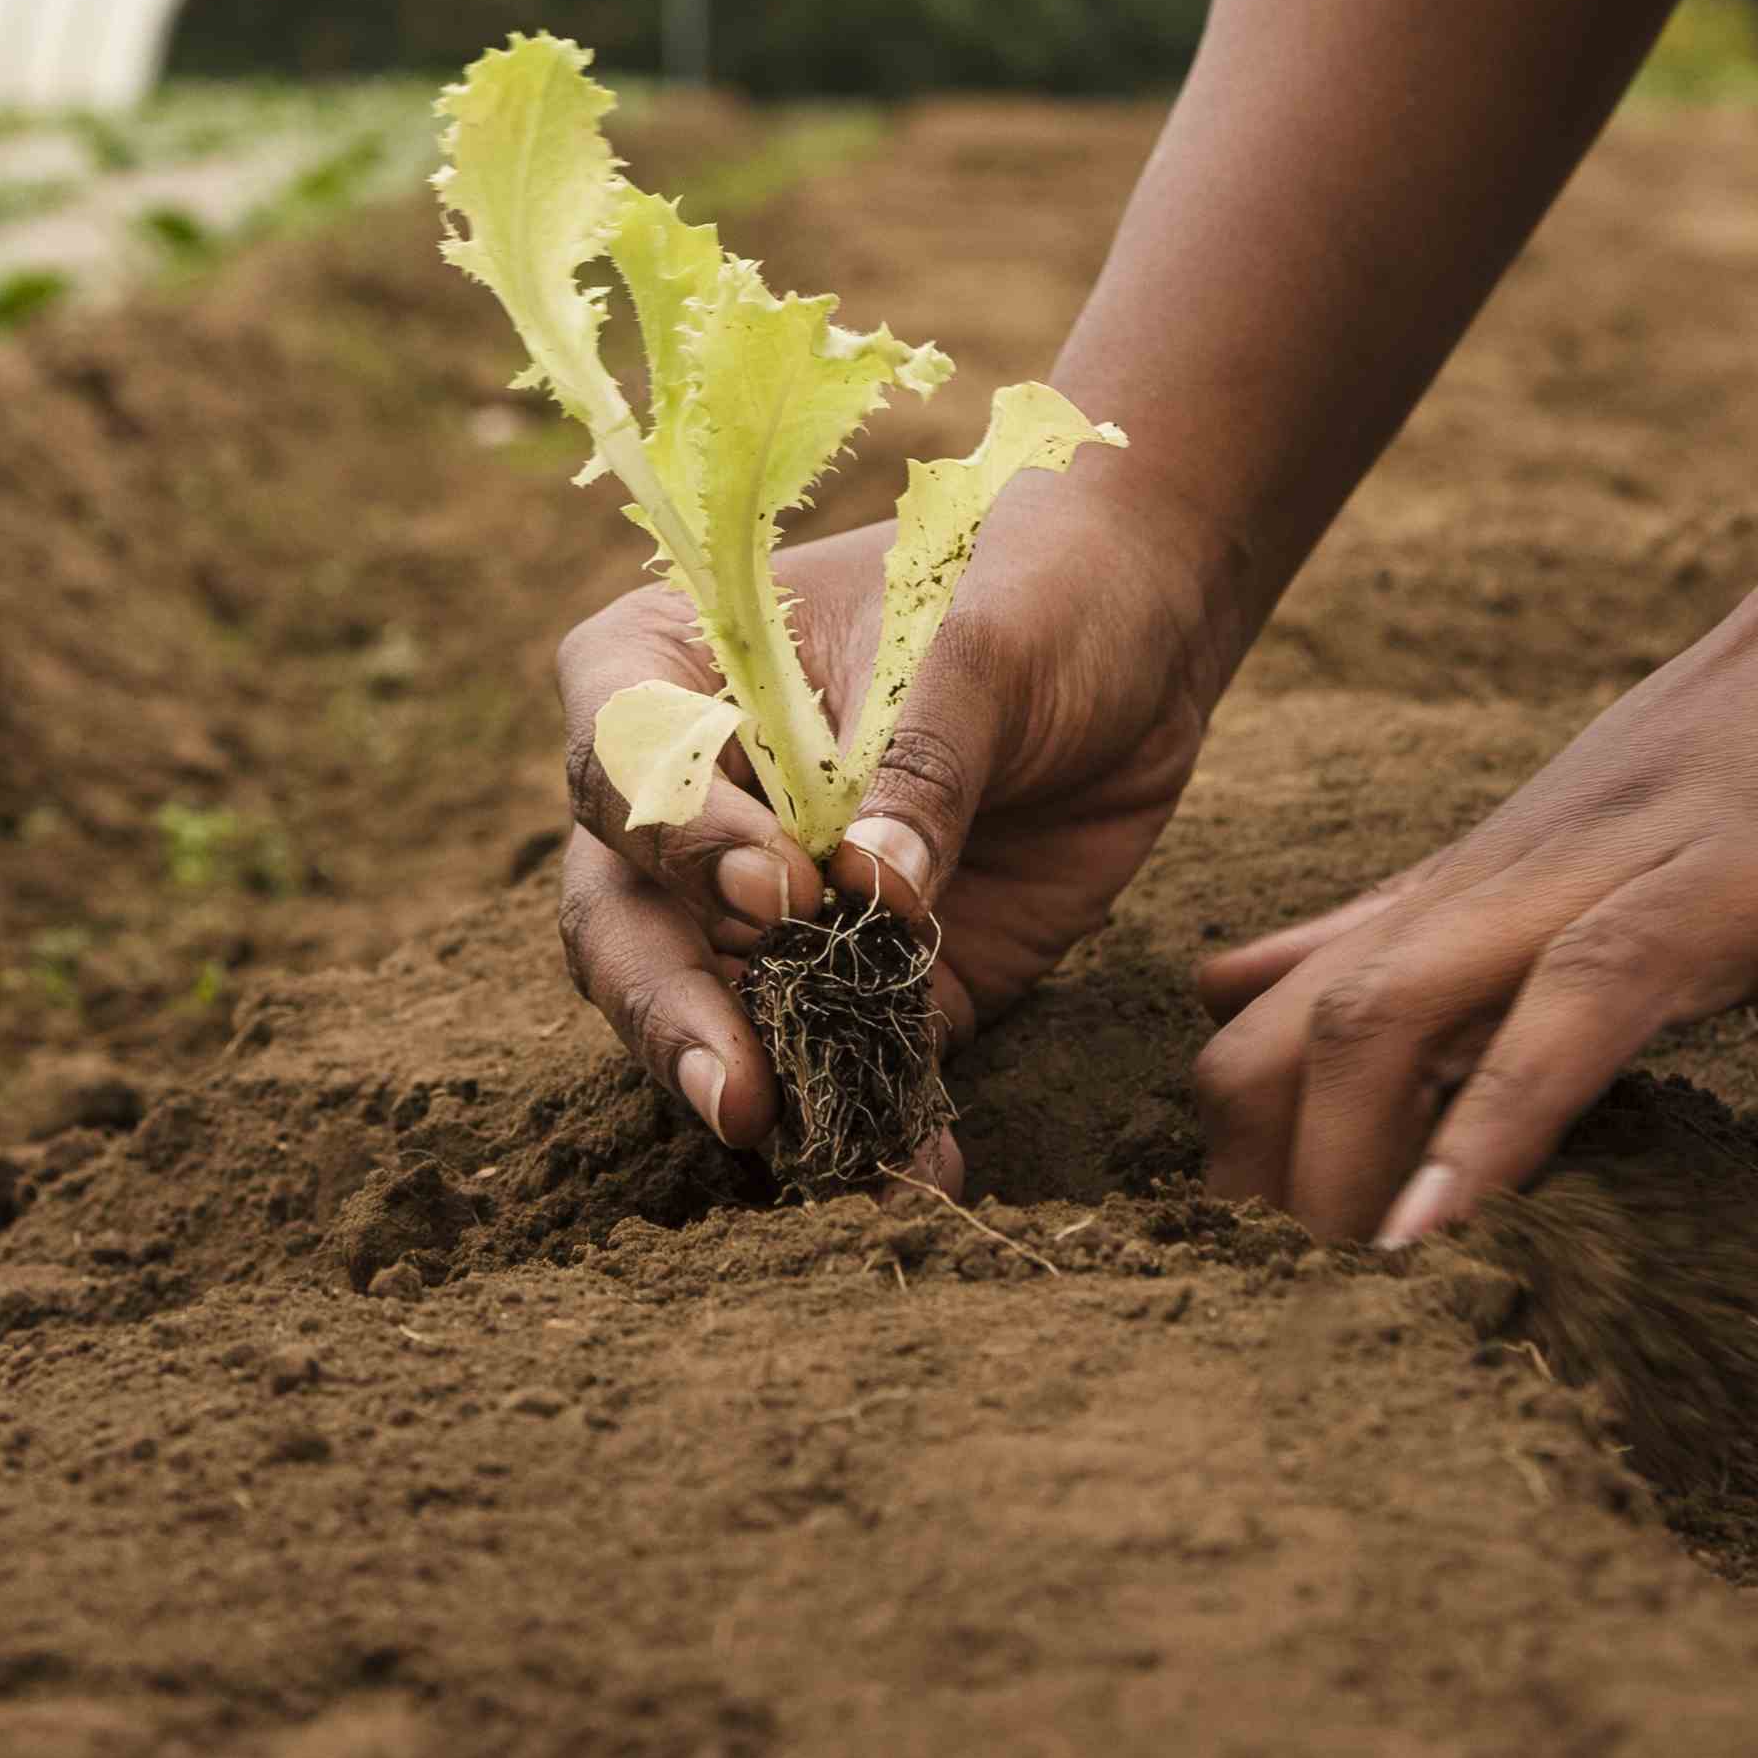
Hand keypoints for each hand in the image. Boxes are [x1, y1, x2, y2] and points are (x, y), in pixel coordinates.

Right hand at [557, 475, 1237, 1173]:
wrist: (1139, 631)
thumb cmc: (1037, 584)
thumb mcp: (988, 643)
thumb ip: (926, 757)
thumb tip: (875, 894)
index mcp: (677, 664)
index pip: (618, 753)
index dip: (674, 833)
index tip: (780, 886)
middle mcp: (693, 798)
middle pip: (623, 916)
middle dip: (670, 1009)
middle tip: (737, 1091)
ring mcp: (768, 904)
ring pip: (710, 1011)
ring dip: (752, 1085)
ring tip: (814, 1156)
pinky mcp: (866, 980)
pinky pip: (843, 1065)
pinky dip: (871, 1127)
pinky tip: (912, 1174)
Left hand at [1189, 472, 1757, 1242]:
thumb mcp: (1643, 826)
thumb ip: (1498, 909)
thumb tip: (1331, 979)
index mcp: (1510, 866)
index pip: (1290, 1002)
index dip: (1239, 1146)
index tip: (1246, 1272)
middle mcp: (1527, 864)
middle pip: (1297, 1023)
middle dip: (1256, 1184)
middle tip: (1271, 1321)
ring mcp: (1623, 863)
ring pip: (1396, 1006)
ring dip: (1340, 1168)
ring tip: (1320, 1300)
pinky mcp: (1742, 881)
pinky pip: (1583, 999)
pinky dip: (1500, 1118)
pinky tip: (1448, 1224)